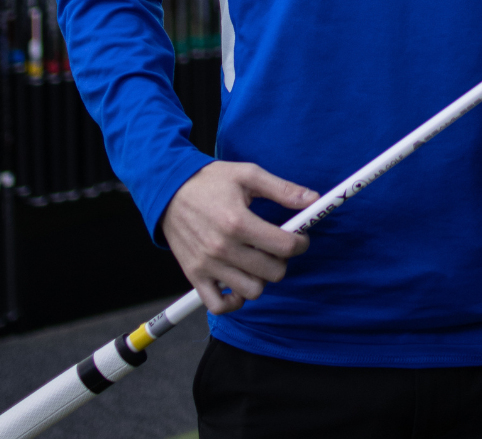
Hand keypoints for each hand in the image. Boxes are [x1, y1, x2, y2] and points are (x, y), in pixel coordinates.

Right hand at [161, 161, 317, 313]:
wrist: (169, 189)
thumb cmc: (210, 180)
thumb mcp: (248, 175)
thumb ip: (282, 189)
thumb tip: (313, 199)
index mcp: (238, 222)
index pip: (284, 246)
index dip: (300, 242)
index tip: (300, 237)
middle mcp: (223, 248)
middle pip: (272, 272)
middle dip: (283, 260)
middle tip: (278, 246)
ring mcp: (208, 266)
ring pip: (252, 291)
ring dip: (262, 278)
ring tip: (258, 259)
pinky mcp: (194, 276)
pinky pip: (219, 306)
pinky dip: (234, 301)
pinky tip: (240, 281)